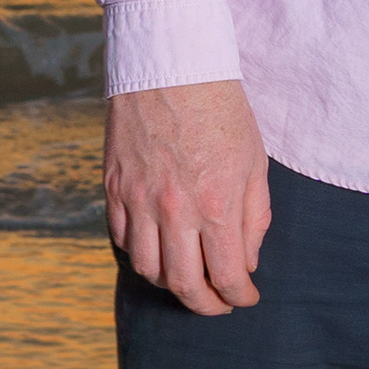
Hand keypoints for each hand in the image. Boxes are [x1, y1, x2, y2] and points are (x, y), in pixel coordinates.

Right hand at [105, 79, 271, 314]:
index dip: (238, 297)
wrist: (170, 64)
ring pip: (147, 269)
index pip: (226, 275)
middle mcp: (173, 210)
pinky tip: (159, 249)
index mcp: (216, 203)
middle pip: (184, 284)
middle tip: (218, 303)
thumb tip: (245, 261)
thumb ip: (253, 217)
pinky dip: (141, 254)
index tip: (246, 298)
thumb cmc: (221, 108)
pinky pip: (123, 239)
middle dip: (205, 304)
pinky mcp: (114, 188)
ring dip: (170, 283)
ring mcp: (138, 200)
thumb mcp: (254, 161)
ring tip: (189, 277)